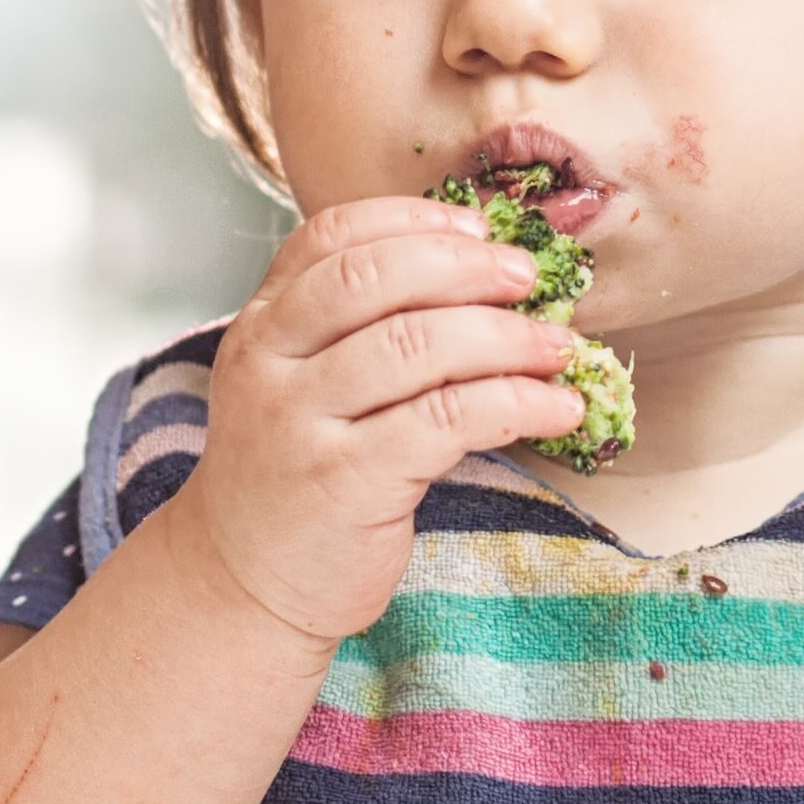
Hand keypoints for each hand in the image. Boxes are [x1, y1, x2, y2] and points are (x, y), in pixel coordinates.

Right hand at [172, 197, 587, 641]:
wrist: (243, 582)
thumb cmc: (295, 474)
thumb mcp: (299, 384)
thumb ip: (358, 329)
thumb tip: (485, 275)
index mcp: (262, 324)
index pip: (332, 237)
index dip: (414, 220)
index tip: (479, 228)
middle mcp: (269, 362)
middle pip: (376, 279)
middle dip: (467, 268)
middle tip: (529, 280)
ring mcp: (301, 422)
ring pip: (418, 346)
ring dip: (507, 339)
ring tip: (560, 349)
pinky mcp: (345, 481)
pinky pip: (447, 419)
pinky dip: (516, 403)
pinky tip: (557, 409)